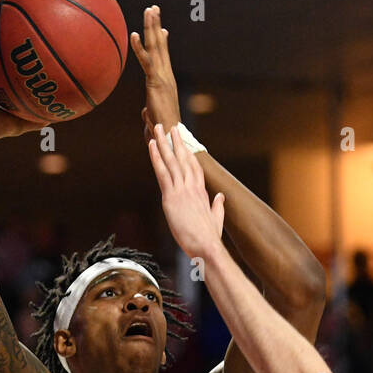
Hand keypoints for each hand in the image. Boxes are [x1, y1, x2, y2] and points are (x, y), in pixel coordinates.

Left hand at [130, 5, 181, 143]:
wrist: (171, 137)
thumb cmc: (162, 131)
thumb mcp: (153, 118)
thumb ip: (148, 111)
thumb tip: (144, 113)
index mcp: (166, 81)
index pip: (163, 57)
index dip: (162, 41)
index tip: (162, 28)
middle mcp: (166, 75)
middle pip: (160, 45)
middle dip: (156, 25)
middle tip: (154, 8)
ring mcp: (162, 77)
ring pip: (156, 47)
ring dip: (152, 27)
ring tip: (150, 10)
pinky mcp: (156, 82)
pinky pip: (146, 61)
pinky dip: (140, 47)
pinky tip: (135, 33)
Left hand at [148, 123, 223, 258]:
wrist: (207, 246)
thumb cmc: (211, 237)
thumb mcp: (217, 219)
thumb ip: (218, 206)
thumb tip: (221, 197)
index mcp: (202, 192)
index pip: (194, 166)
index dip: (187, 152)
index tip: (183, 141)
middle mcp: (192, 186)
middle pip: (183, 158)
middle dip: (175, 141)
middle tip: (169, 126)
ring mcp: (182, 190)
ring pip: (171, 160)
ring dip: (163, 143)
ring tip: (157, 128)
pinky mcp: (171, 197)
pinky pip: (162, 172)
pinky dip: (156, 157)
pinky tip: (151, 145)